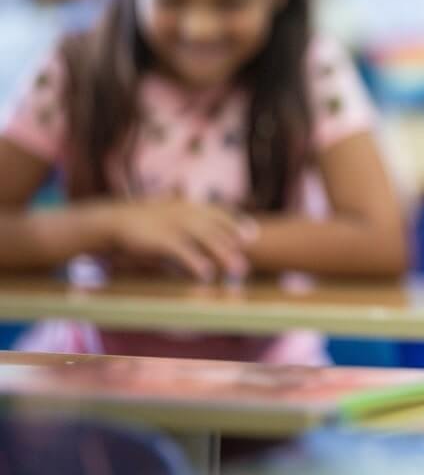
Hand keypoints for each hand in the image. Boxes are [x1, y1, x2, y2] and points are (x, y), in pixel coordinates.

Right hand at [99, 197, 255, 282]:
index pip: (219, 212)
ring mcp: (173, 224)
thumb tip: (205, 242)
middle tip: (249, 259)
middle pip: (216, 228)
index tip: (253, 234)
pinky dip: (196, 262)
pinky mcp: (160, 238)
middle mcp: (184, 212)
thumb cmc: (144, 222)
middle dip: (235, 243)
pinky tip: (207, 274)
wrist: (113, 220)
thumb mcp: (168, 217)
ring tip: (238, 270)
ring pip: (205, 238)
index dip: (236, 223)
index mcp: (188, 206)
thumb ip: (188, 226)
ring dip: (223, 254)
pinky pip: (183, 251)